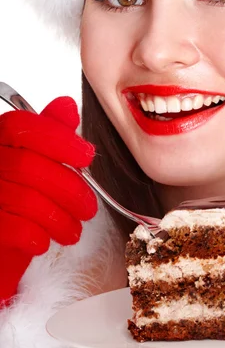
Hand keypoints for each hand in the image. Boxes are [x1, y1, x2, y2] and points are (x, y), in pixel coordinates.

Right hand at [0, 97, 97, 304]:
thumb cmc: (16, 203)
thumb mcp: (35, 162)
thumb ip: (49, 133)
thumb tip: (67, 105)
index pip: (22, 126)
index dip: (59, 139)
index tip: (87, 155)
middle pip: (28, 166)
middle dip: (69, 188)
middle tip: (89, 207)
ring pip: (25, 199)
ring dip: (59, 218)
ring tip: (73, 230)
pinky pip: (12, 227)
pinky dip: (35, 236)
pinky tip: (44, 242)